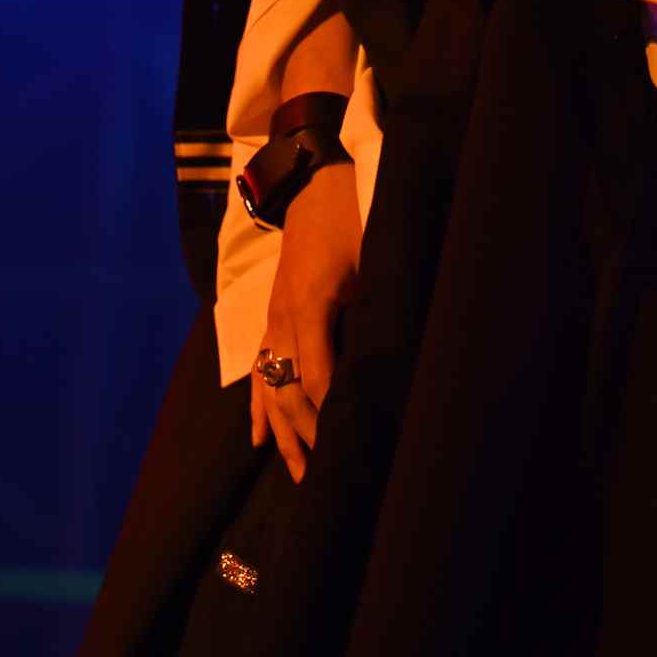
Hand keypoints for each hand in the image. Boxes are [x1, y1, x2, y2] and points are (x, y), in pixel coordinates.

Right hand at [250, 160, 361, 482]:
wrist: (313, 178)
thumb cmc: (350, 213)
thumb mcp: (371, 255)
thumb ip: (377, 303)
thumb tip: (397, 353)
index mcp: (310, 305)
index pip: (318, 376)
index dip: (330, 415)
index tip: (347, 447)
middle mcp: (284, 318)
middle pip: (287, 390)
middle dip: (303, 436)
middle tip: (322, 478)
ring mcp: (273, 317)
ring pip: (269, 386)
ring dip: (280, 432)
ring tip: (294, 473)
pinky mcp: (272, 314)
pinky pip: (259, 369)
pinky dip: (259, 406)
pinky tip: (258, 439)